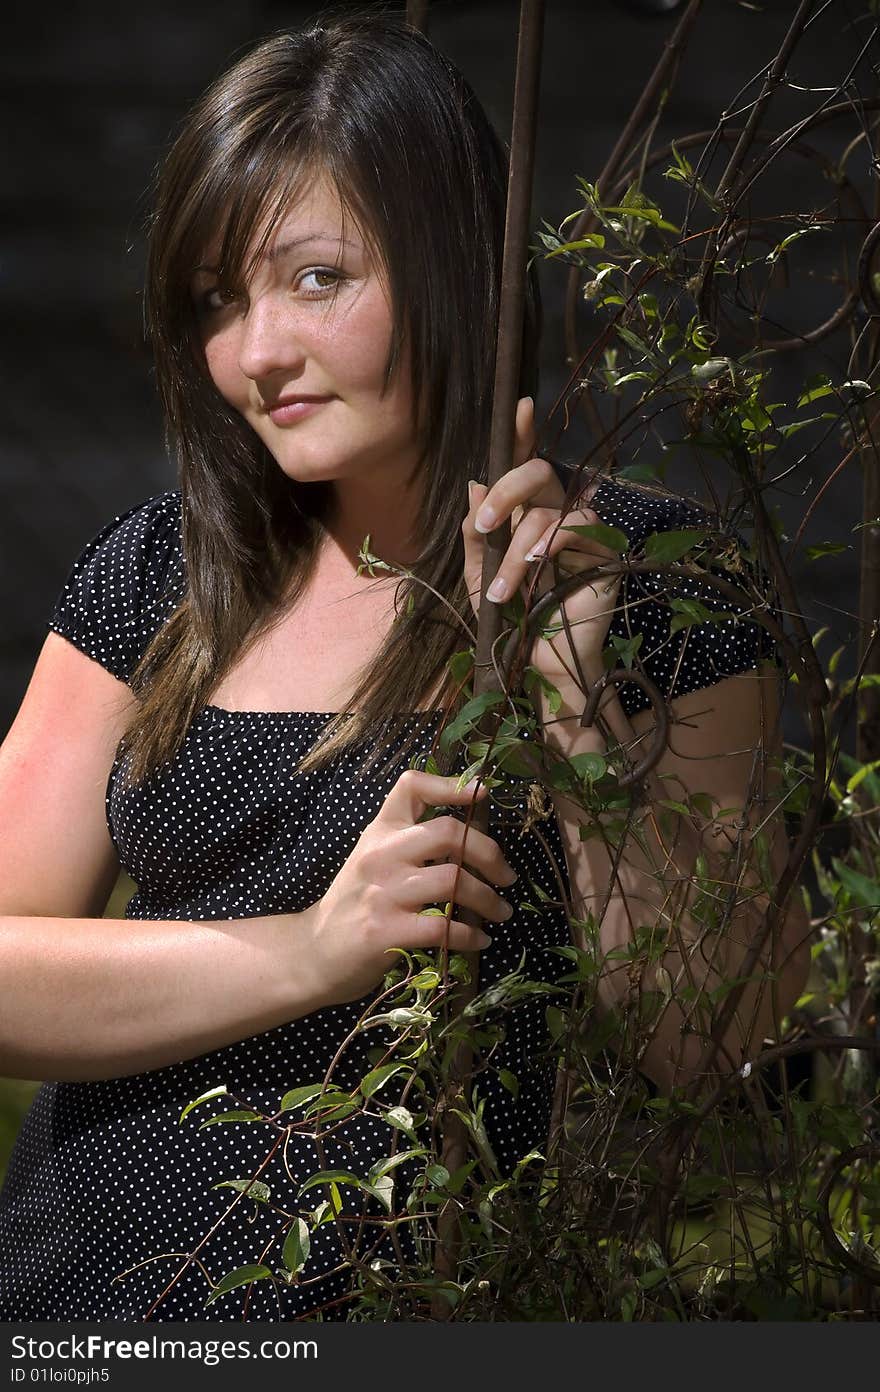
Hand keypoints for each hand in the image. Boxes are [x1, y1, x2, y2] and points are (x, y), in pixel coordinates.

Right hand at [308, 770, 518, 1004]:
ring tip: (501, 912)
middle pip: (448, 833)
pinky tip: (478, 940)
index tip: (482, 794)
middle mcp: (380, 855)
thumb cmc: (355, 904)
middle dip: (490, 854)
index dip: (452, 785)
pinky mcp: (384, 931)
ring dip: (489, 900)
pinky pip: (442, 927)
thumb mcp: (375, 860)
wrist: (313, 952)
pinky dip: (469, 935)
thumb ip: (411, 843)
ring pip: (453, 881)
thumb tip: (474, 837)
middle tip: (507, 876)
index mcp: (380, 832)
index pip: (411, 786)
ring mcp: (381, 893)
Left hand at [461, 397, 621, 693]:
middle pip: (540, 472)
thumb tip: (475, 484)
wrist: (537, 663)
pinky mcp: (605, 552)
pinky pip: (578, 526)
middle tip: (486, 526)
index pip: (525, 468)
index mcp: (528, 515)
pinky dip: (549, 545)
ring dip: (518, 550)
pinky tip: (534, 572)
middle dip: (507, 491)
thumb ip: (476, 533)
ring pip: (549, 510)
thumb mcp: (480, 576)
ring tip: (504, 591)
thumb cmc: (512, 620)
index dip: (523, 435)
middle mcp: (558, 515)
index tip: (519, 406)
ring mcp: (584, 532)